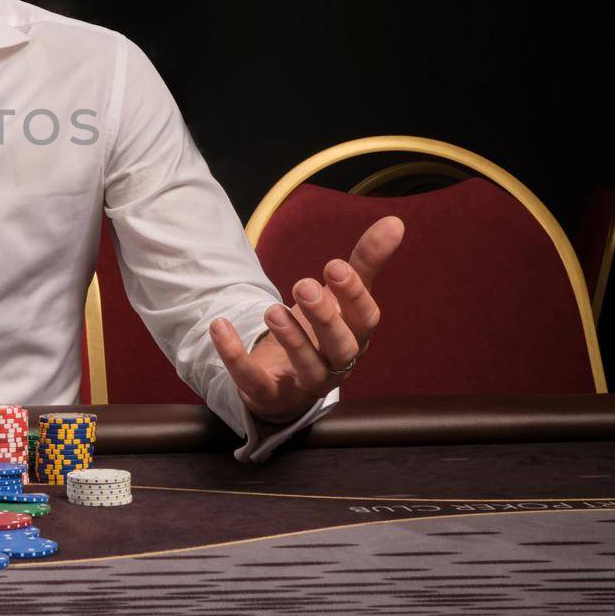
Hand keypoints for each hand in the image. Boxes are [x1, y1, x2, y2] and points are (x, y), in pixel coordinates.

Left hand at [209, 215, 403, 424]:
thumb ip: (364, 262)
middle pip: (340, 347)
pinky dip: (236, 357)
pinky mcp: (268, 394)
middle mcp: (336, 363)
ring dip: (291, 339)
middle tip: (303, 286)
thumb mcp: (340, 294)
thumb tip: (395, 221)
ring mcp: (303, 382)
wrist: (286, 378)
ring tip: (272, 309)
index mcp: (355, 335)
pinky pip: (253, 381)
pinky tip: (220, 327)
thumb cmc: (322, 329)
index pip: (365, 319)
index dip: (353, 294)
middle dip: (324, 317)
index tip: (334, 265)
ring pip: (307, 367)